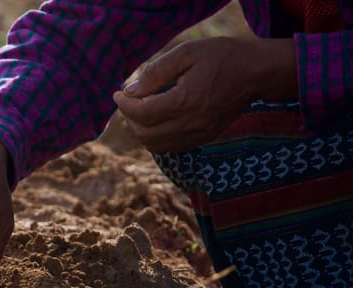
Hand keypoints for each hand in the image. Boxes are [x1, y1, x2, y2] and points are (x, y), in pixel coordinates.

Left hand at [112, 37, 296, 151]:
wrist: (256, 73)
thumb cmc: (221, 57)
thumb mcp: (186, 53)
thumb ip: (155, 73)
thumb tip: (130, 91)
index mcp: (186, 101)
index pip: (141, 114)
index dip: (123, 105)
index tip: (118, 94)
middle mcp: (192, 123)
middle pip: (144, 134)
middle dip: (130, 119)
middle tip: (129, 101)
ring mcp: (198, 134)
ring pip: (155, 145)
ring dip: (141, 130)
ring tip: (142, 110)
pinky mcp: (203, 139)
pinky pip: (170, 148)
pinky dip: (156, 138)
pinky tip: (158, 119)